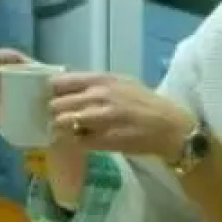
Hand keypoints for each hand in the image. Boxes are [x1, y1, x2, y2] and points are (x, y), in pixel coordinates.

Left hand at [48, 72, 194, 158]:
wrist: (169, 126)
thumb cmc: (144, 103)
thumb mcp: (121, 82)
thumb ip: (95, 84)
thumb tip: (66, 87)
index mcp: (101, 79)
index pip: (59, 82)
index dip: (52, 92)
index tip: (53, 99)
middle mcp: (99, 95)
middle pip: (56, 104)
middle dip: (55, 113)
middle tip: (60, 119)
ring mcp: (101, 118)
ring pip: (62, 123)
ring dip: (62, 129)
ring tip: (69, 132)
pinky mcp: (105, 140)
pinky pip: (77, 141)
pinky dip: (76, 142)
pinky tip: (84, 141)